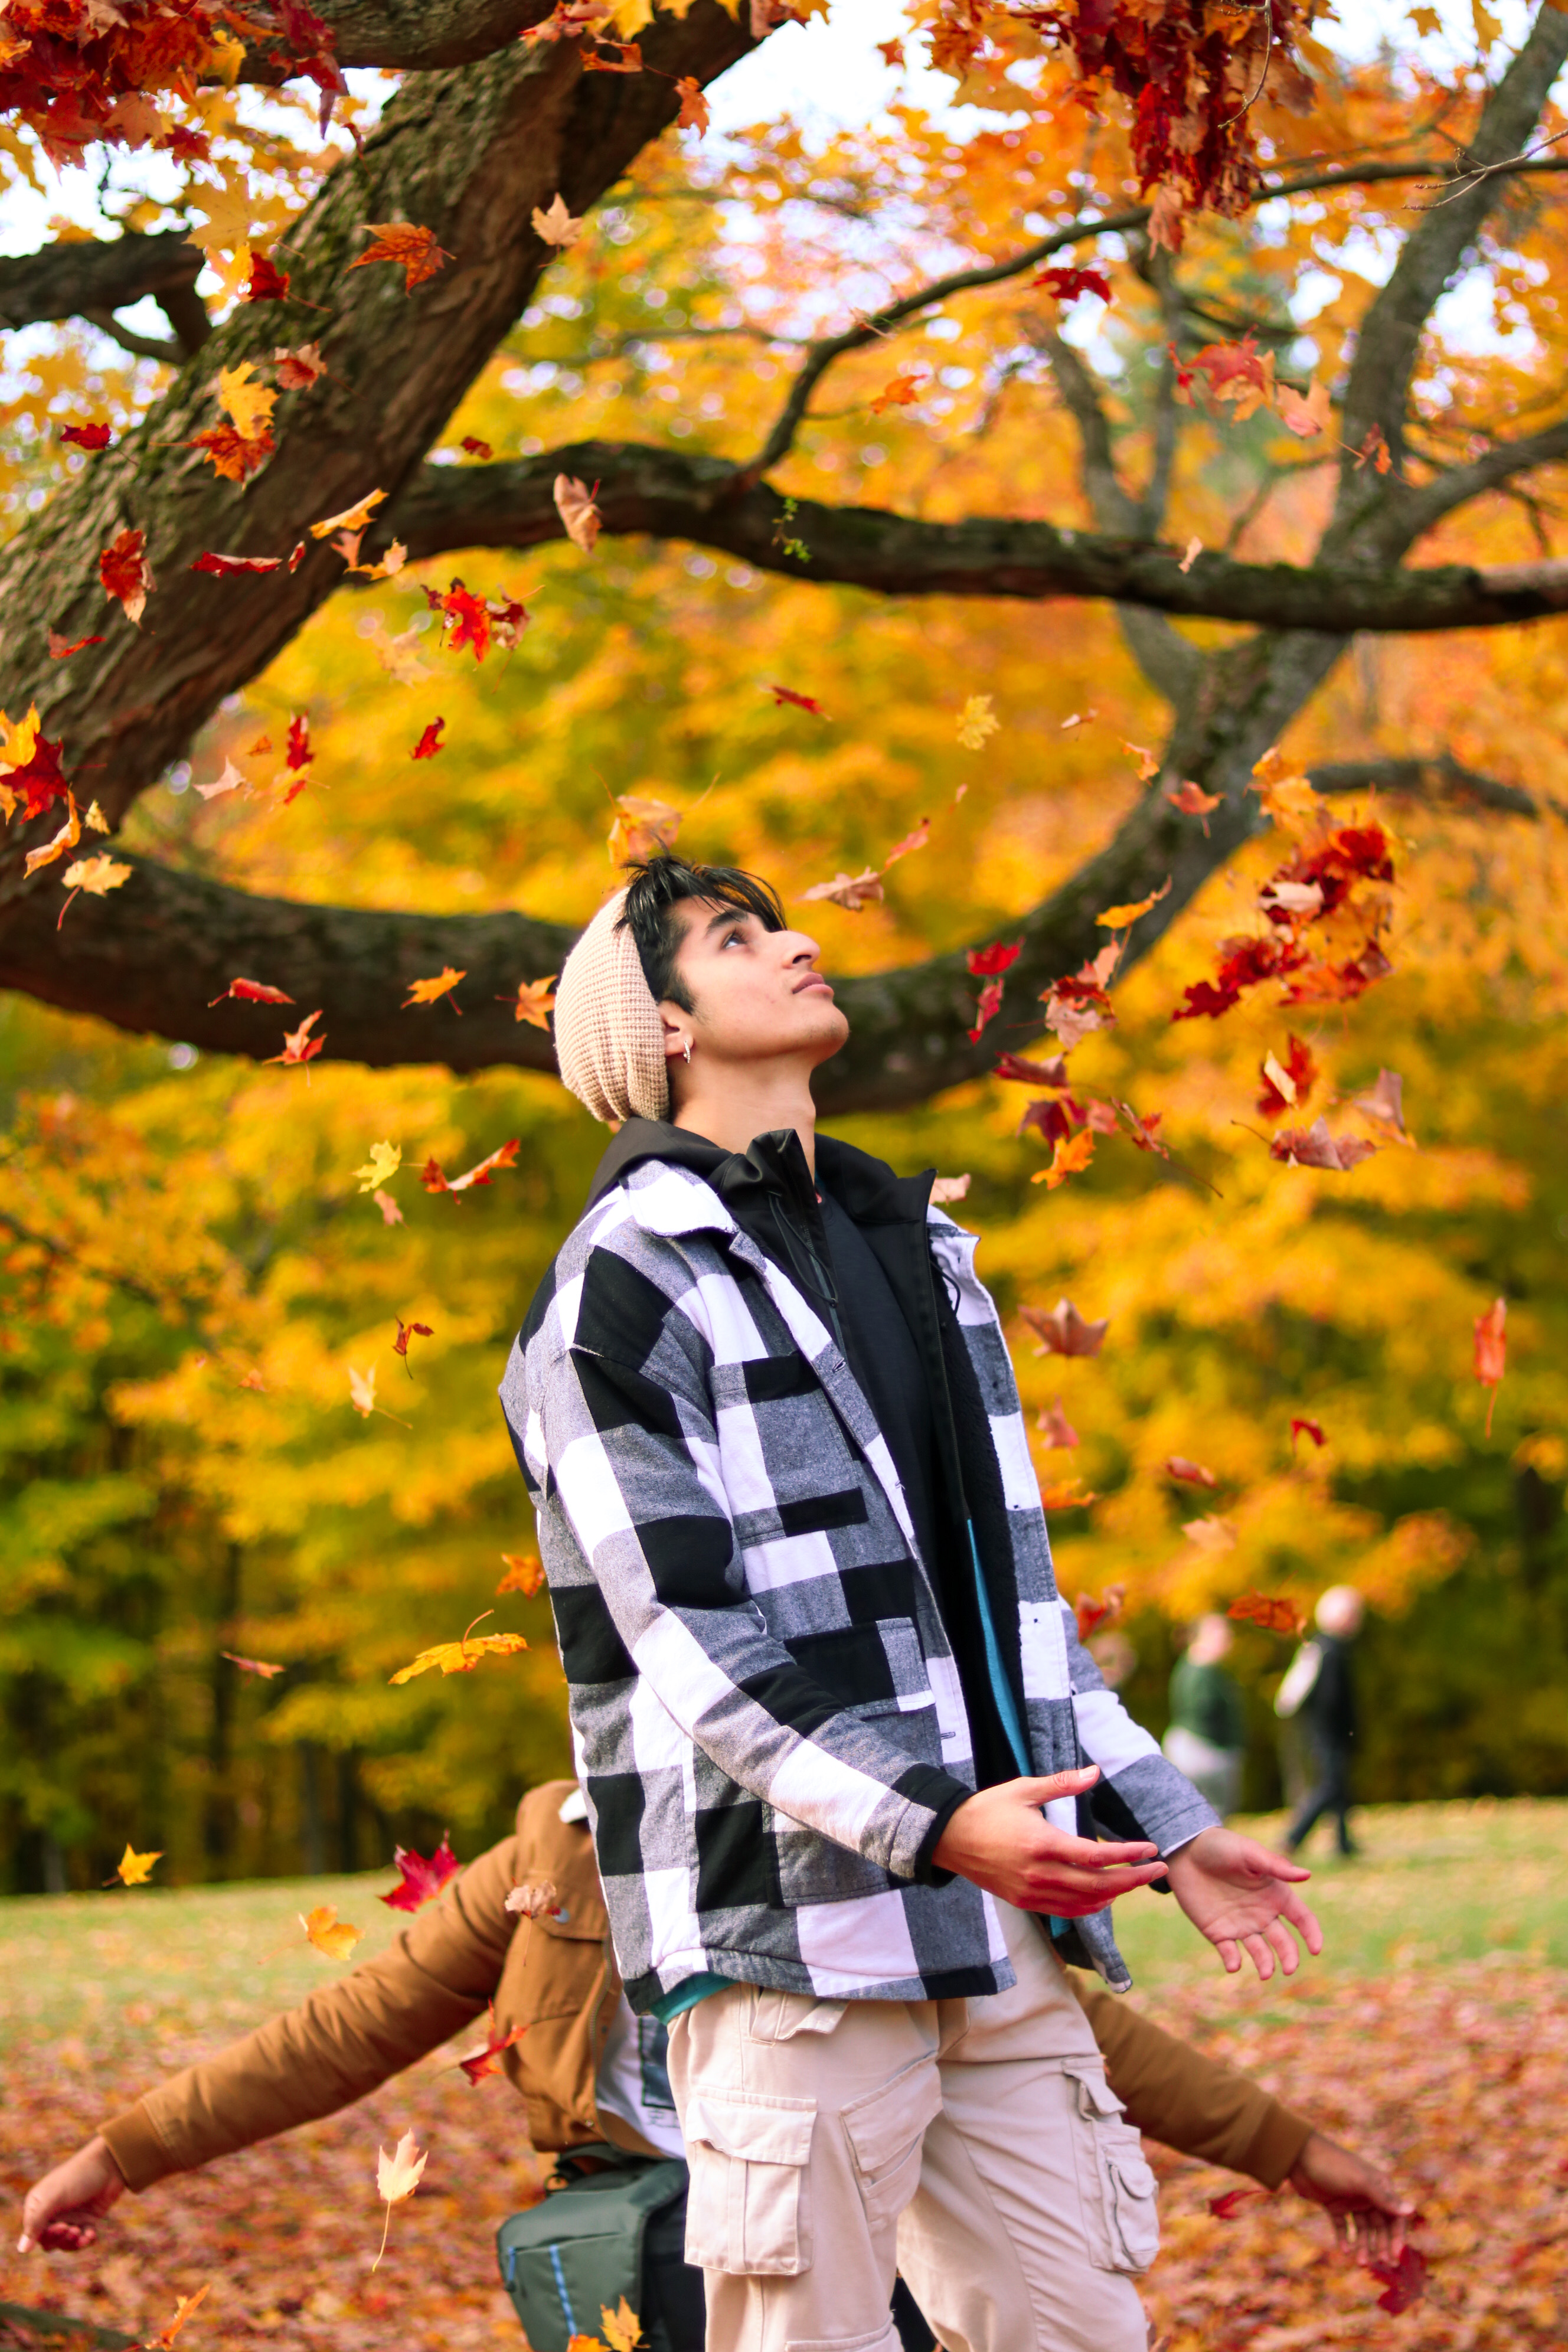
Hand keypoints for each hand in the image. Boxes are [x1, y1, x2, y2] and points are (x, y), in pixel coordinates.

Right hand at [19, 2136, 126, 2253]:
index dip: (47, 2235)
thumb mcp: (55, 2197)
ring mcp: (69, 2216)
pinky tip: (92, 2235)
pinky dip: (86, 2240)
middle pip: (49, 2241)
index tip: (62, 2226)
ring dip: (73, 2243)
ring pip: (65, 2243)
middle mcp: (52, 2212)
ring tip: (85, 2234)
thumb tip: (22, 2250)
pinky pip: (81, 2239)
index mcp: (38, 2205)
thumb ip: (36, 2222)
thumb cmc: (78, 2176)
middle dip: (61, 2239)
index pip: (34, 2233)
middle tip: (74, 2229)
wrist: (110, 2164)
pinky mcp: (86, 2220)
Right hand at [932, 1767, 1167, 1915]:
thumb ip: (1062, 1784)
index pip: (1096, 1856)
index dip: (1128, 1855)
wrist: (948, 1838)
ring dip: (1116, 1894)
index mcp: (1041, 1844)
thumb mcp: (1023, 1789)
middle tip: (1158, 1870)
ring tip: (1135, 1880)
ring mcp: (1031, 1892)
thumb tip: (1095, 1772)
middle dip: (1133, 1879)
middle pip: (1098, 1886)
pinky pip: (1066, 1912)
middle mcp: (1039, 1874)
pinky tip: (1104, 1897)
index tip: (1151, 1849)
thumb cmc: (986, 1808)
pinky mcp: (1024, 1902)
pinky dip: (1090, 1907)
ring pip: (1085, 1904)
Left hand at [1164, 1826, 1322, 1978]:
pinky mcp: (1219, 1933)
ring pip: (1260, 1952)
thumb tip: (1307, 1875)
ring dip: (1265, 1964)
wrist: (1187, 1851)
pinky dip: (1233, 1961)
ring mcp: (1241, 1925)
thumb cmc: (1222, 1846)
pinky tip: (1233, 1964)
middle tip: (1288, 1969)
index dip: (1312, 1934)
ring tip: (1265, 1973)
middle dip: (1289, 1956)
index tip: (1316, 1949)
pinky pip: (1229, 1952)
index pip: (1302, 1919)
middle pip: (1283, 1941)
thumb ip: (1276, 1866)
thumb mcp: (1249, 1853)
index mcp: (1276, 1895)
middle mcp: (1263, 1914)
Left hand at [1288, 2130, 1414, 2264]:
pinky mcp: (1334, 2204)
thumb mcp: (1359, 2182)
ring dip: (1363, 2245)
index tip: (1396, 2255)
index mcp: (1379, 2186)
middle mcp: (1367, 2194)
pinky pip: (1343, 2226)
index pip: (1395, 2215)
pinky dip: (1345, 2238)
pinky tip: (1344, 2250)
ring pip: (1362, 2229)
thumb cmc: (1333, 2165)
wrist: (1298, 2156)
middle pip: (1380, 2225)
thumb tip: (1412, 2210)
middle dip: (1381, 2244)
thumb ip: (1384, 2198)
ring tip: (1360, 2262)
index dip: (1398, 2235)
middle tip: (1381, 2263)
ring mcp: (1350, 2200)